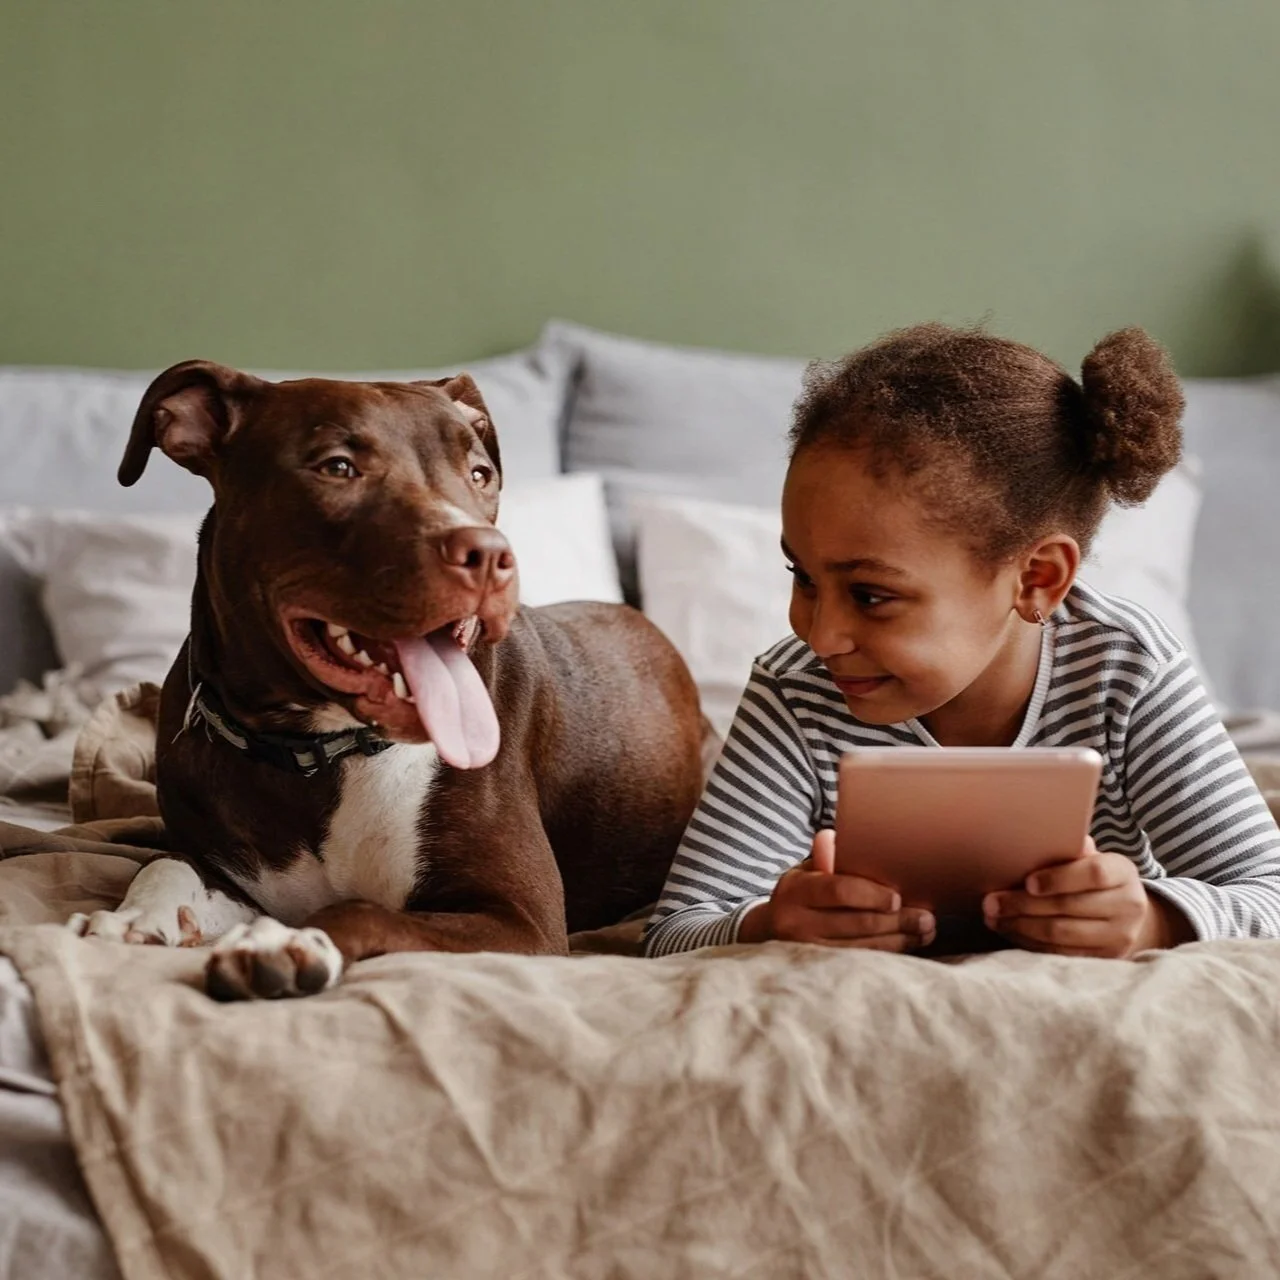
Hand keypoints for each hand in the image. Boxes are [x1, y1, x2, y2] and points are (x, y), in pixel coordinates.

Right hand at [739, 829, 935, 949]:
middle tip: (926, 918)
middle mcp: (795, 922)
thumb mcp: (806, 871)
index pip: (838, 891)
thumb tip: (836, 836)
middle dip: (897, 921)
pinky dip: (887, 954)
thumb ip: (825, 857)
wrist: (770, 929)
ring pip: (862, 948)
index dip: (871, 895)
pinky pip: (859, 963)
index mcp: (795, 890)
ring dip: (899, 940)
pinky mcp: (817, 970)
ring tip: (924, 932)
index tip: (898, 898)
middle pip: (856, 923)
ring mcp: (806, 951)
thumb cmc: (801, 893)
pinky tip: (907, 946)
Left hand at [983, 838, 1192, 957]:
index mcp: (1123, 872)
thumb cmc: (1094, 877)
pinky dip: (1030, 942)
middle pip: (1070, 906)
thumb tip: (1040, 837)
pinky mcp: (1104, 958)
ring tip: (993, 918)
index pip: (1094, 874)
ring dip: (1021, 926)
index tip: (1027, 882)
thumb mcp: (1088, 858)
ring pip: (1062, 934)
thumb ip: (1069, 850)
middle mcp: (1128, 906)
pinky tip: (1010, 931)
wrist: (1126, 913)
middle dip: (1023, 905)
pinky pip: (1061, 953)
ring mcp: (1119, 936)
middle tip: (990, 902)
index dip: (1058, 878)